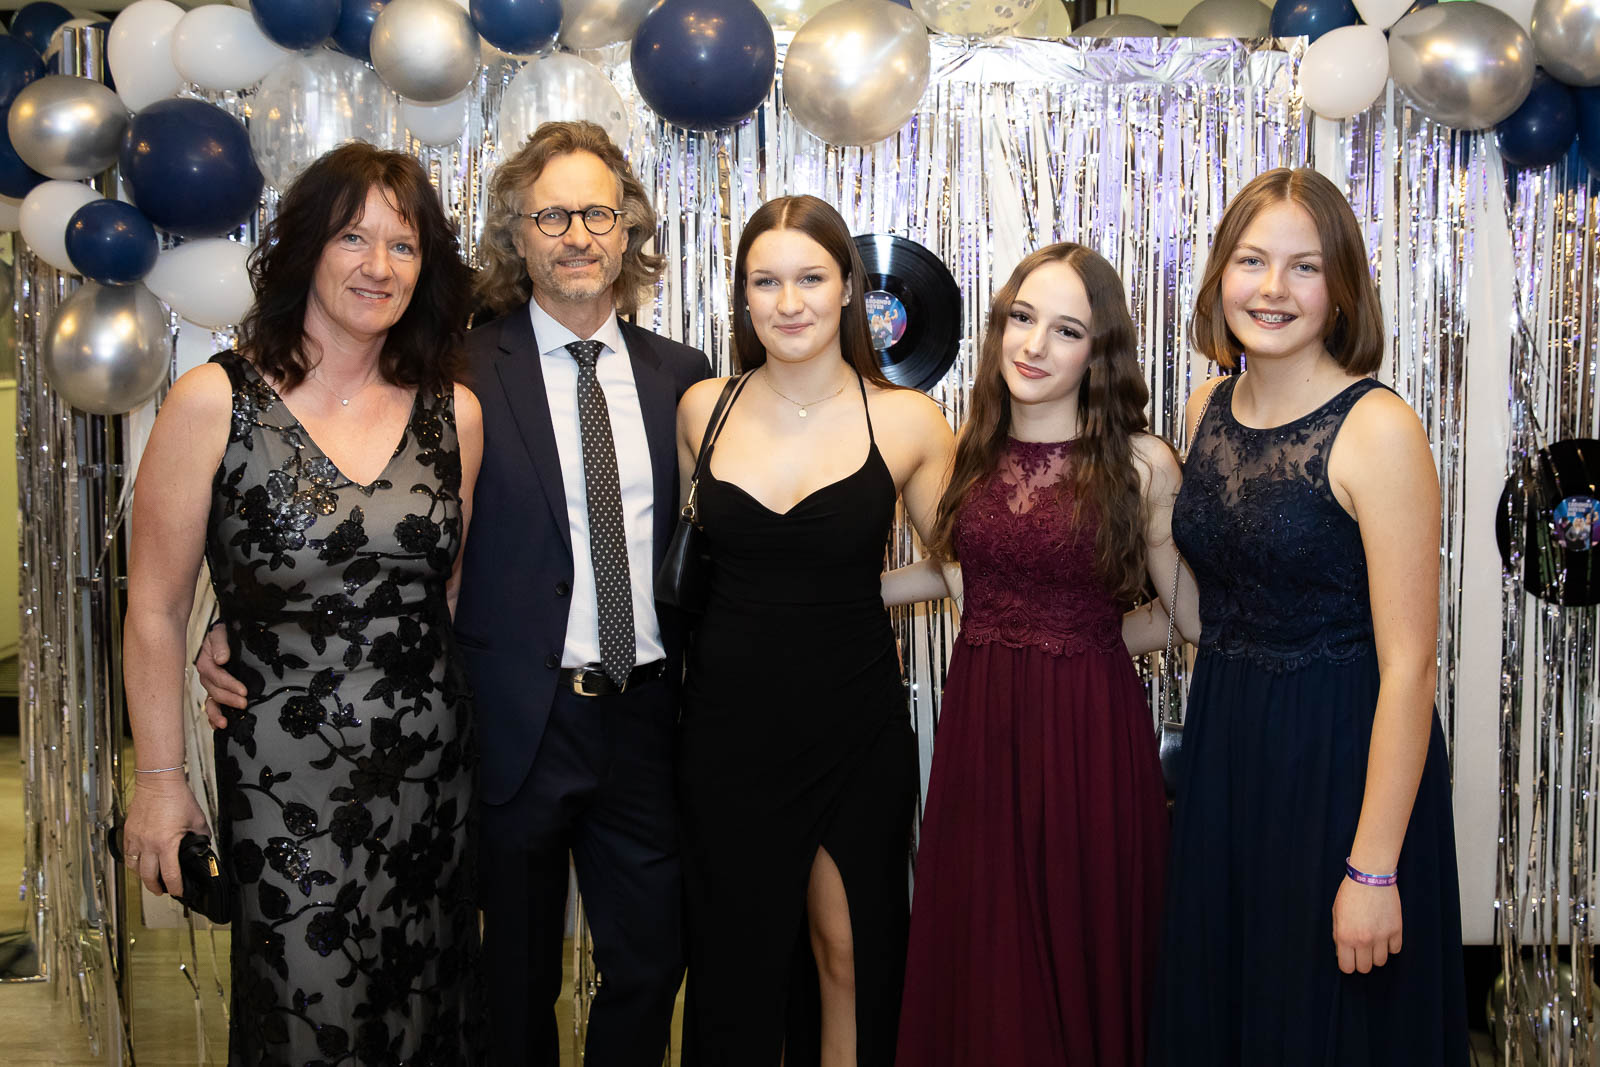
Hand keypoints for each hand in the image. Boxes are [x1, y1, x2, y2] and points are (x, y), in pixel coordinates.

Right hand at [122, 773, 209, 898]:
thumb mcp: (197, 819)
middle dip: (156, 888)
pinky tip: (140, 861)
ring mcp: (135, 839)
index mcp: (166, 843)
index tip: (179, 891)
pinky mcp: (128, 832)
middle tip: (162, 891)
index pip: (170, 875)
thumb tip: (204, 846)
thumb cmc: (176, 797)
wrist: (158, 782)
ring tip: (151, 878)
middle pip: (148, 877)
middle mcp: (148, 844)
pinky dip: (133, 861)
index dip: (176, 887)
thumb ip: (201, 836)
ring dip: (142, 876)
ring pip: (134, 867)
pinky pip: (127, 853)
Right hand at [195, 620, 246, 728]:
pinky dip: (212, 715)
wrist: (221, 635)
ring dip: (216, 713)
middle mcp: (206, 676)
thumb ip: (221, 643)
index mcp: (206, 663)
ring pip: (210, 701)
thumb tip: (222, 659)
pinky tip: (217, 725)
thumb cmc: (221, 634)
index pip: (217, 676)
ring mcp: (210, 684)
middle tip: (243, 703)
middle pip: (215, 691)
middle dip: (229, 699)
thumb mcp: (219, 633)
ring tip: (224, 723)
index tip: (243, 691)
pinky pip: (211, 704)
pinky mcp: (215, 689)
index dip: (230, 684)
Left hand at [1332, 875, 1402, 973]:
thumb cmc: (1350, 893)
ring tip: (1373, 942)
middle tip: (1361, 951)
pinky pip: (1395, 950)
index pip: (1347, 967)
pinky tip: (1384, 936)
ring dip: (1376, 955)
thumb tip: (1341, 953)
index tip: (1349, 958)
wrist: (1370, 876)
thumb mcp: (1336, 913)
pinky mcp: (1396, 930)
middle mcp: (1363, 940)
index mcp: (1345, 936)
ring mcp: (1381, 936)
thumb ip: (1338, 935)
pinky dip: (1390, 946)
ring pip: (1381, 962)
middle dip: (1361, 962)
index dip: (1347, 964)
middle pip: (1365, 968)